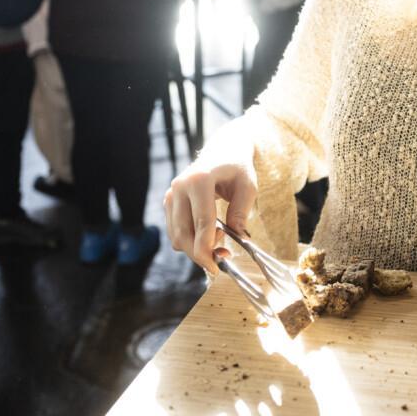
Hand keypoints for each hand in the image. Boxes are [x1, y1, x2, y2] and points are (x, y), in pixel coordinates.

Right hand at [164, 155, 257, 274]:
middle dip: (200, 254)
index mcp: (199, 180)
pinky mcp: (169, 201)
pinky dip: (190, 240)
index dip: (208, 249)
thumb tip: (239, 240)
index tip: (217, 267)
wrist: (223, 149)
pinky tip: (208, 234)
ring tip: (220, 240)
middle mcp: (179, 186)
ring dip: (195, 248)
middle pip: (184, 234)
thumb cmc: (238, 167)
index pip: (202, 223)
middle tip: (221, 260)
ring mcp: (171, 193)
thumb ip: (241, 213)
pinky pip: (175, 231)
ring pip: (176, 236)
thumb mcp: (248, 186)